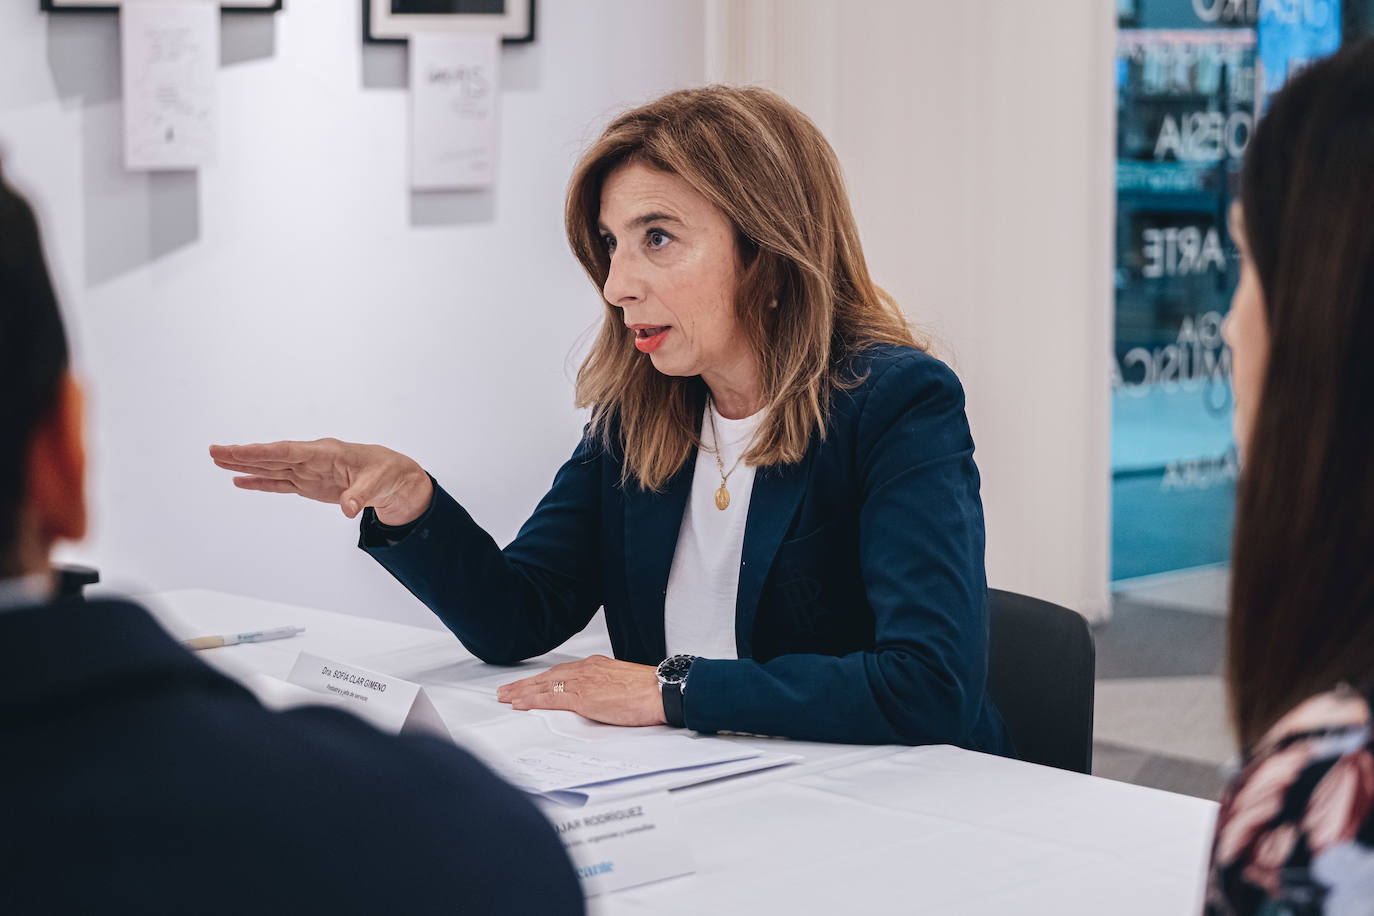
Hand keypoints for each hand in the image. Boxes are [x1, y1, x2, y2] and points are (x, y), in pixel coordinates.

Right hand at [209, 438, 433, 524]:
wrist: (395, 478)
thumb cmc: (387, 473)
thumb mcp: (378, 483)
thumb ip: (360, 495)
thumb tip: (349, 509)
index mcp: (326, 452)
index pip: (288, 452)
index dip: (262, 452)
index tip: (237, 450)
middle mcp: (312, 459)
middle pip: (272, 457)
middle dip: (244, 455)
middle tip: (214, 451)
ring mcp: (309, 472)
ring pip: (272, 468)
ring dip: (245, 466)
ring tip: (218, 461)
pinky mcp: (310, 485)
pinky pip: (280, 483)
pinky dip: (260, 483)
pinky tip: (240, 481)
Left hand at [496, 655, 666, 726]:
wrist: (661, 691)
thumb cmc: (649, 690)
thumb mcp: (622, 683)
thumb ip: (605, 688)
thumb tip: (599, 698)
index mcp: (596, 665)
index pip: (561, 671)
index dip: (541, 678)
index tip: (529, 683)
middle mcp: (586, 669)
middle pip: (547, 676)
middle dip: (524, 684)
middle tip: (506, 690)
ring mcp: (583, 682)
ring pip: (544, 685)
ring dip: (522, 692)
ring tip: (505, 697)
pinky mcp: (584, 698)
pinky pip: (551, 698)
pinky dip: (533, 700)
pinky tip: (520, 703)